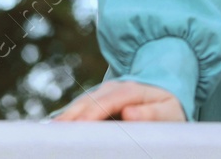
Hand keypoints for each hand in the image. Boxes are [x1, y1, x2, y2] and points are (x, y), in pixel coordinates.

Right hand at [49, 80, 187, 121]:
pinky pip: (79, 109)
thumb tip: (129, 113)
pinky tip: (55, 129)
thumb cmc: (168, 110)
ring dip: (66, 117)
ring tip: (52, 133)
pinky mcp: (96, 102)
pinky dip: (67, 118)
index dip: (94, 112)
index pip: (110, 100)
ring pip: (80, 104)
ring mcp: (102, 93)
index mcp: (133, 89)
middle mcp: (114, 88)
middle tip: (57, 133)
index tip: (81, 126)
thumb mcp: (168, 112)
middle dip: (73, 115)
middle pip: (89, 100)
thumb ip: (152, 114)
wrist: (164, 98)